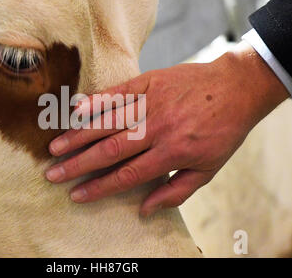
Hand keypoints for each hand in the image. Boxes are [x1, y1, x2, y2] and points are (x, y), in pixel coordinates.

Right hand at [45, 42, 289, 216]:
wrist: (238, 88)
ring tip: (55, 148)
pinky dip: (96, 101)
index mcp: (171, 153)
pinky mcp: (150, 81)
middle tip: (53, 174)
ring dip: (79, 135)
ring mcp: (152, 103)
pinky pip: (118, 93)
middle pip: (110, 150)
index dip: (99, 187)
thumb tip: (145, 210)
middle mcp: (157, 129)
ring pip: (108, 122)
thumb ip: (176, 191)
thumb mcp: (208, 169)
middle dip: (78, 164)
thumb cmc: (223, 132)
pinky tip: (75, 110)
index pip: (126, 174)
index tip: (76, 195)